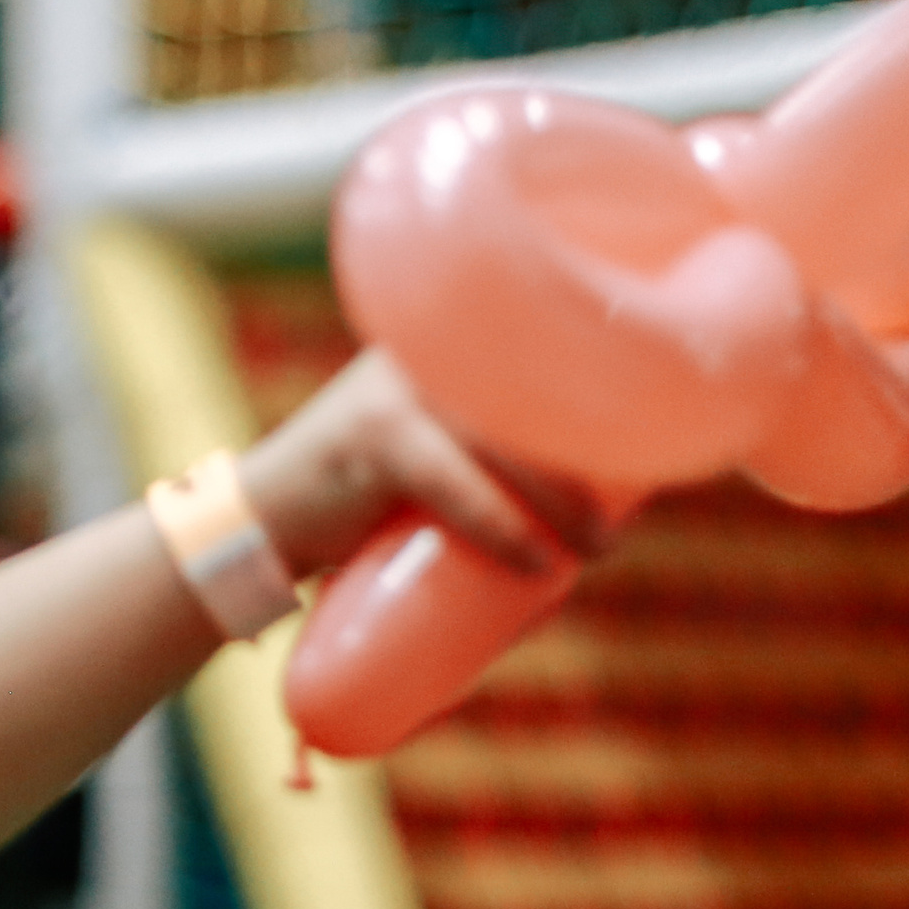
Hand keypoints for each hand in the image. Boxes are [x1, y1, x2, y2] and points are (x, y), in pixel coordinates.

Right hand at [236, 348, 612, 581]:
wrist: (253, 526)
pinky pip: (453, 480)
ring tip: (597, 550)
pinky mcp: (372, 438)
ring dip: (564, 500)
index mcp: (447, 348)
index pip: (538, 347)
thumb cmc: (353, 508)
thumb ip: (484, 468)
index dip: (603, 383)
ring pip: (507, 441)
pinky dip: (499, 525)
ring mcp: (399, 392)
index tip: (655, 441)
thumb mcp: (424, 463)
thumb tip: (580, 537)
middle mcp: (428, 353)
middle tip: (620, 531)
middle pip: (535, 397)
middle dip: (597, 456)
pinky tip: (536, 561)